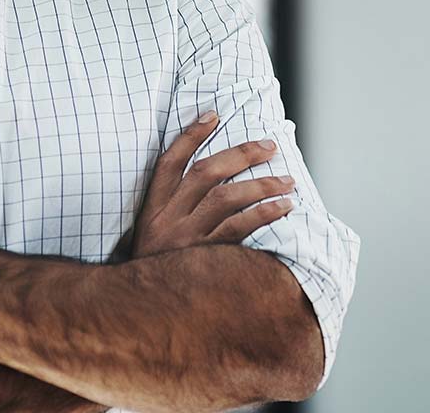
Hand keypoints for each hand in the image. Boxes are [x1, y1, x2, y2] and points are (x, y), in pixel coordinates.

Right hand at [126, 111, 295, 258]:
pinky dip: (263, 214)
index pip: (169, 162)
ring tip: (288, 181)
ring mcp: (185, 241)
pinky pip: (239, 230)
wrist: (141, 315)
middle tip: (270, 146)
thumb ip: (175, 209)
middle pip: (206, 173)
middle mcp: (167, 220)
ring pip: (227, 198)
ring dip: (261, 185)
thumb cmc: (158, 270)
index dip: (190, 136)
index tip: (213, 115)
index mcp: (152, 209)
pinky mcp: (205, 261)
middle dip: (241, 154)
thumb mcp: (153, 236)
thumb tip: (214, 176)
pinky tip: (283, 208)